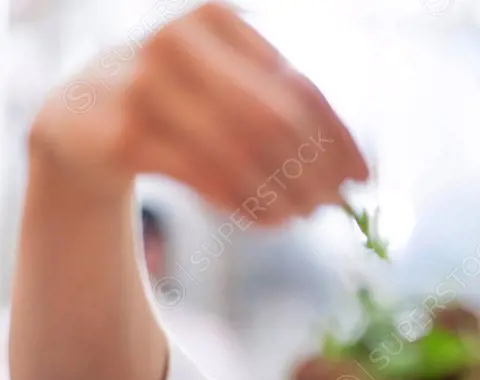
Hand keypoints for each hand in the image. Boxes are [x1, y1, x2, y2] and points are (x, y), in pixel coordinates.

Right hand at [29, 1, 367, 224]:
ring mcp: (145, 85)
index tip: (362, 178)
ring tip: (300, 217)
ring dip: (282, 195)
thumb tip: (353, 169)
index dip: (339, 138)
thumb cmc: (175, 103)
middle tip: (332, 207)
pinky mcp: (125, 134)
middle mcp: (179, 42)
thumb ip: (281, 109)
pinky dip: (246, 205)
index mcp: (217, 21)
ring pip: (243, 155)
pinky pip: (208, 180)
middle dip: (313, 171)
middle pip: (275, 121)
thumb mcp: (224, 85)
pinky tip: (266, 220)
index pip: (300, 88)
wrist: (80, 118)